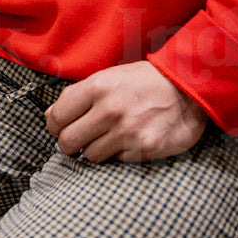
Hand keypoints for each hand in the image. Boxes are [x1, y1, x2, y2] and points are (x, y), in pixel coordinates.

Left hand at [44, 61, 207, 162]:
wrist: (187, 88)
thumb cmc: (143, 82)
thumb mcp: (108, 77)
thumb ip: (78, 96)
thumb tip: (50, 116)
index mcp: (98, 87)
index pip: (57, 116)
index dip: (54, 126)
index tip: (59, 128)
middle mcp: (110, 110)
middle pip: (68, 141)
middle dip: (68, 143)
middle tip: (77, 140)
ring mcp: (127, 132)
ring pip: (91, 155)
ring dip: (94, 149)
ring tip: (107, 137)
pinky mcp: (144, 149)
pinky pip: (116, 160)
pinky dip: (118, 154)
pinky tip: (128, 140)